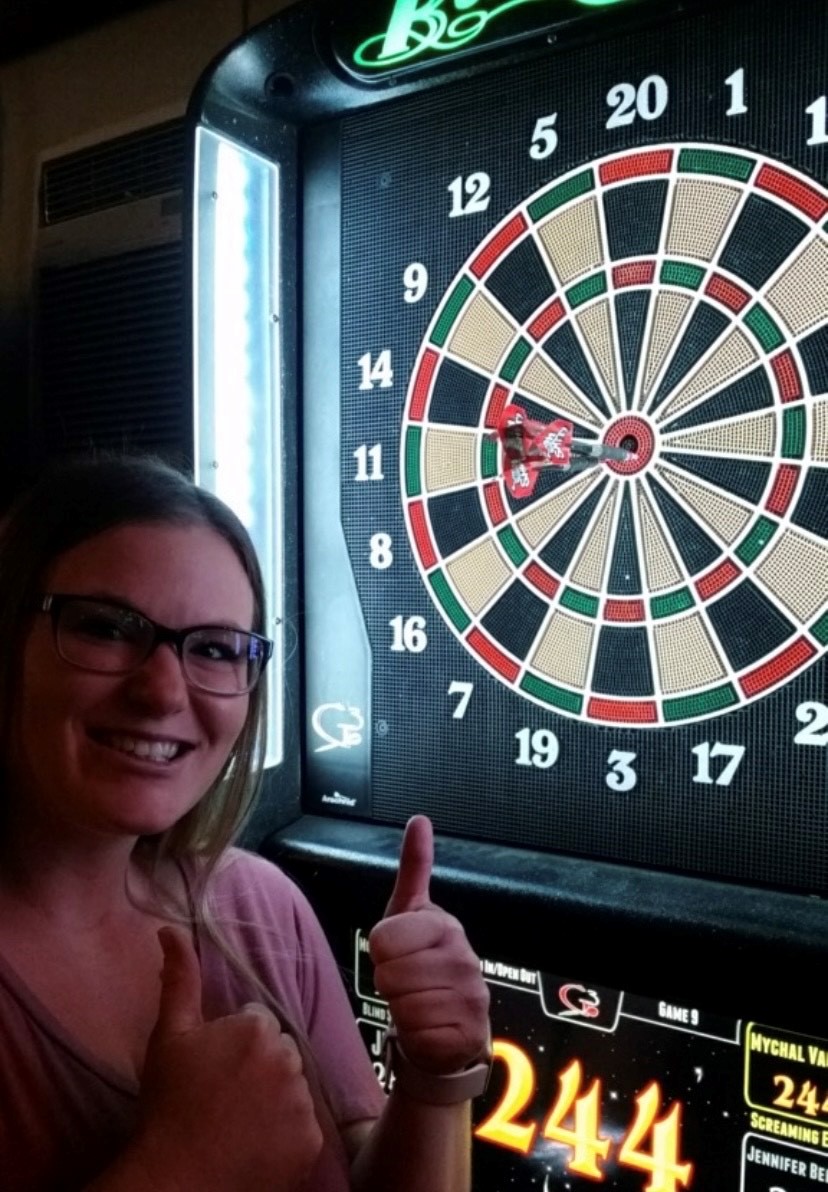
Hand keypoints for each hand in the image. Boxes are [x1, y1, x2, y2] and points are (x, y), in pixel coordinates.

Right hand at [130, 926, 322, 1191]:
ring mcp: (302, 1101)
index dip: (233, 1046)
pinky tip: (255, 1143)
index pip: (257, 1024)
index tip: (213, 1069)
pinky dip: (285, 1133)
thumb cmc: (168, 1104)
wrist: (175, 1178)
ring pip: (293, 1087)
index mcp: (257, 1028)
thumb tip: (171, 928)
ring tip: (238, 1121)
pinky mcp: (310, 1140)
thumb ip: (180, 978)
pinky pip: (303, 1125)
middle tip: (224, 1096)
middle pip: (279, 1052)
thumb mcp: (169, 1036)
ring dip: (274, 1098)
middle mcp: (287, 1058)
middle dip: (259, 1067)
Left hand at [368, 816, 489, 1074]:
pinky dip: (415, 1036)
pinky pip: (417, 1034)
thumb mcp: (410, 915)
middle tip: (407, 983)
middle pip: (389, 973)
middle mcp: (465, 958)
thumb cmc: (421, 964)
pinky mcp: (469, 1033)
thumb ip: (414, 868)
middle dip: (389, 982)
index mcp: (446, 925)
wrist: (449, 1024)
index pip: (383, 938)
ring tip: (418, 1003)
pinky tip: (429, 1026)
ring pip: (402, 1005)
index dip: (382, 951)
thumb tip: (419, 819)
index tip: (399, 953)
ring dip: (401, 1010)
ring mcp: (472, 997)